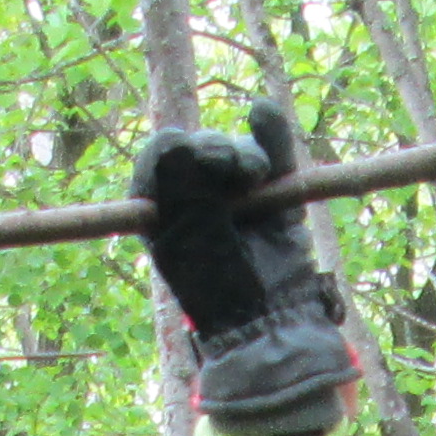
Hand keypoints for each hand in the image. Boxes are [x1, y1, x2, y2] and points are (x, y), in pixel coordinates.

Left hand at [132, 102, 347, 435]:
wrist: (269, 323)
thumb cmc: (218, 292)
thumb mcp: (190, 245)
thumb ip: (184, 192)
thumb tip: (182, 143)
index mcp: (160, 205)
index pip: (161, 154)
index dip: (181, 149)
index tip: (205, 165)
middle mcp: (194, 192)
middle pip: (202, 145)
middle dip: (219, 152)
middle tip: (237, 174)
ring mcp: (235, 191)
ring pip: (238, 148)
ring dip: (247, 154)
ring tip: (257, 177)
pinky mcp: (275, 192)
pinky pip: (273, 151)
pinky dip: (270, 131)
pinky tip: (263, 113)